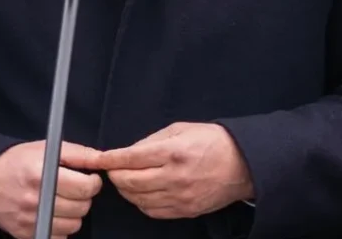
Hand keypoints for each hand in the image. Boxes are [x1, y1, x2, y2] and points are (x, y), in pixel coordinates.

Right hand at [0, 141, 102, 238]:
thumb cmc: (16, 162)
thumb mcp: (46, 149)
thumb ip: (78, 154)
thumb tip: (102, 160)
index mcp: (43, 175)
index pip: (85, 188)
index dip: (92, 182)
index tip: (88, 179)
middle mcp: (36, 200)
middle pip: (82, 208)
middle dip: (83, 197)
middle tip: (73, 188)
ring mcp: (31, 220)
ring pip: (74, 225)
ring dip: (73, 214)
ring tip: (62, 201)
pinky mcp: (27, 233)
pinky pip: (59, 237)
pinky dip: (60, 227)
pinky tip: (52, 213)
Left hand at [97, 123, 253, 220]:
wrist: (244, 165)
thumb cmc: (214, 142)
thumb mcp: (182, 129)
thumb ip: (152, 140)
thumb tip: (129, 152)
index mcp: (174, 152)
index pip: (131, 158)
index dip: (110, 159)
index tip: (98, 159)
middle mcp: (175, 177)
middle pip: (130, 182)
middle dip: (115, 176)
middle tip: (112, 170)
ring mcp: (180, 197)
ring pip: (138, 199)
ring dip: (126, 190)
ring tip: (125, 180)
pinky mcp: (186, 211)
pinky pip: (153, 211)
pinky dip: (141, 203)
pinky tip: (141, 193)